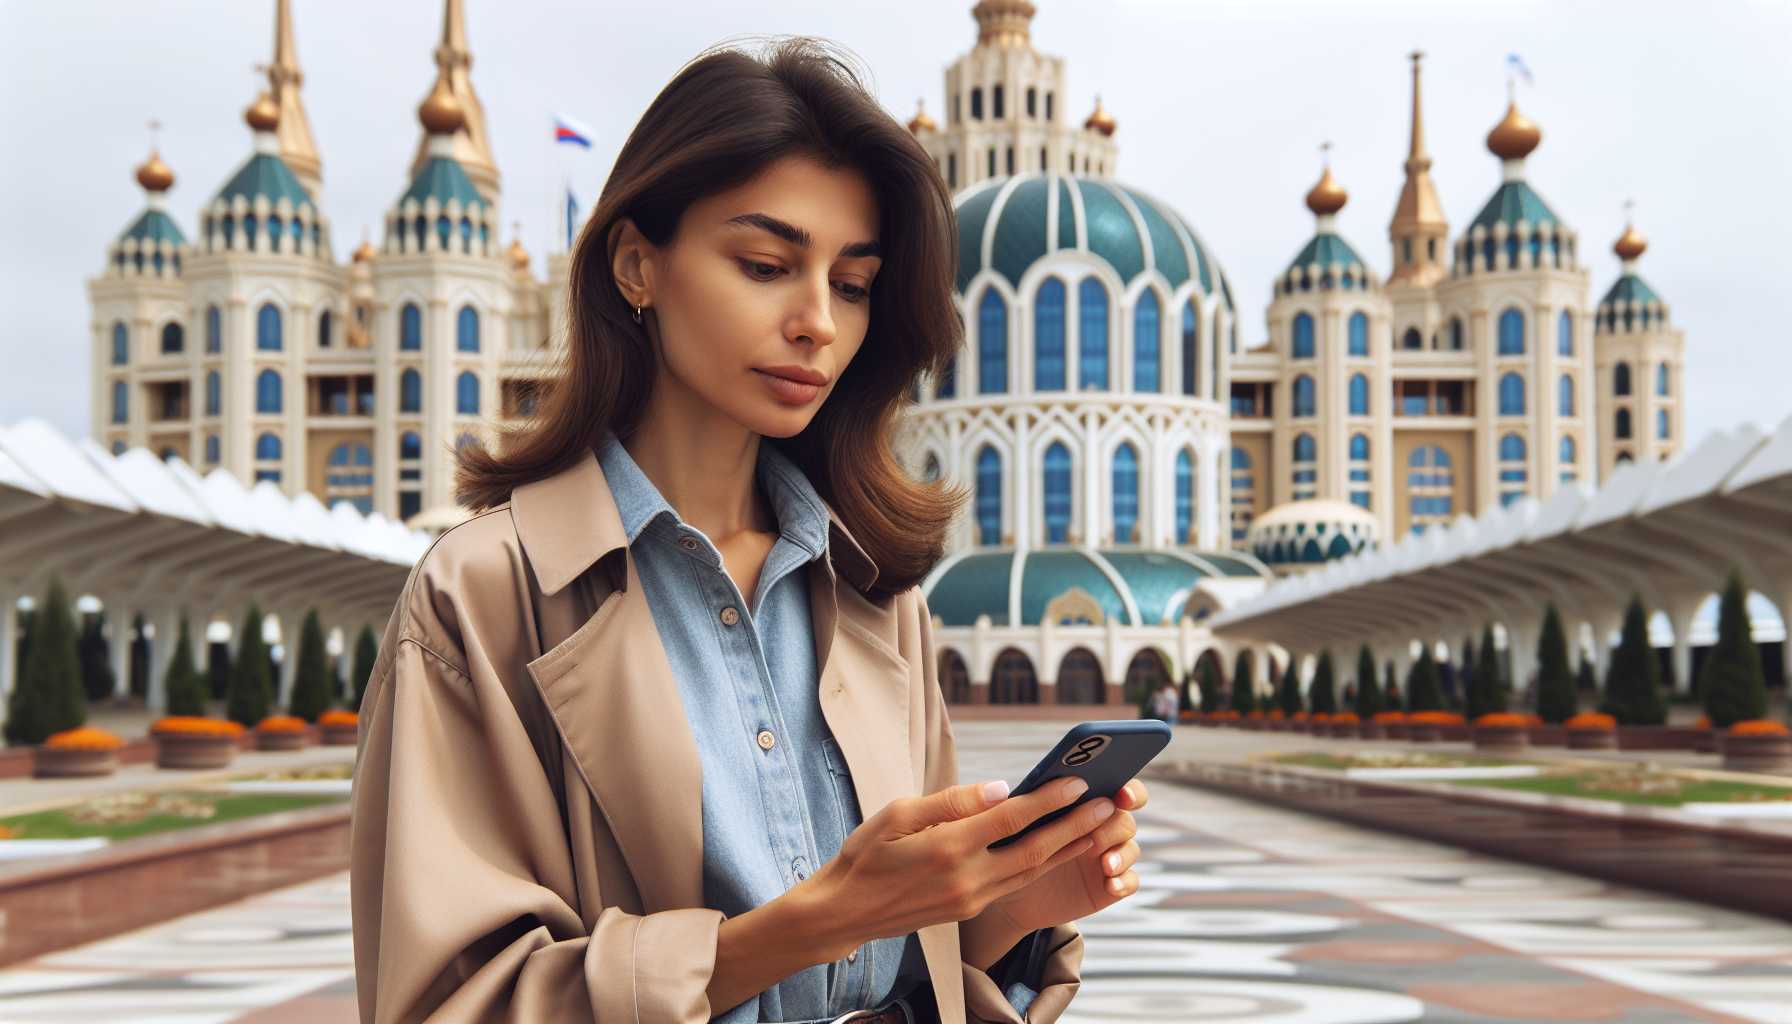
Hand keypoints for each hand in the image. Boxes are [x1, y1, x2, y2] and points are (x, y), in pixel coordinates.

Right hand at [797, 776, 1115, 960]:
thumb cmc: (866, 854)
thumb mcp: (898, 814)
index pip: (1011, 819)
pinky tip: (1061, 849)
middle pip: (1036, 851)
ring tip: (1100, 826)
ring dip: (1070, 848)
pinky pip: (1017, 884)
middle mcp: (966, 879)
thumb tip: (1001, 788)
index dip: (1048, 799)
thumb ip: (953, 801)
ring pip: (1033, 872)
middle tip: (1110, 804)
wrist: (845, 912)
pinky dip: (1044, 865)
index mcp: (947, 848)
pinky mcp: (970, 910)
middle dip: (1077, 826)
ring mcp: (971, 900)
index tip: (1079, 780)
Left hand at [982, 779, 1146, 934]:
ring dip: (1122, 853)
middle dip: (1117, 824)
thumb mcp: (1007, 824)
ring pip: (1130, 848)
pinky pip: (1130, 882)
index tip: (1122, 796)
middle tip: (1101, 834)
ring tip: (1107, 865)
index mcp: (1082, 804)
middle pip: (1124, 818)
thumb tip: (1002, 790)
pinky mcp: (1108, 886)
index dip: (1127, 790)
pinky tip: (1111, 885)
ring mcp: (1106, 857)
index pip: (1116, 787)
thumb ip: (1013, 804)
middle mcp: (1099, 827)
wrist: (1007, 889)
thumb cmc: (1008, 846)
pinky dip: (1124, 881)